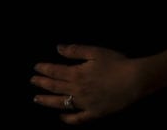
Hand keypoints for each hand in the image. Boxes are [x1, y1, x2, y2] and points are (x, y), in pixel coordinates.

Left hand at [31, 44, 145, 124]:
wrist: (134, 80)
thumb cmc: (116, 63)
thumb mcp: (96, 52)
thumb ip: (75, 50)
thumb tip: (58, 48)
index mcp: (76, 73)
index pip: (55, 71)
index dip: (44, 69)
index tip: (36, 68)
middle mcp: (76, 90)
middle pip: (55, 87)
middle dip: (42, 84)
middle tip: (33, 81)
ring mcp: (84, 103)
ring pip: (61, 103)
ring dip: (47, 101)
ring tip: (37, 99)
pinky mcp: (93, 113)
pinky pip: (77, 118)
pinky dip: (67, 118)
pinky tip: (61, 116)